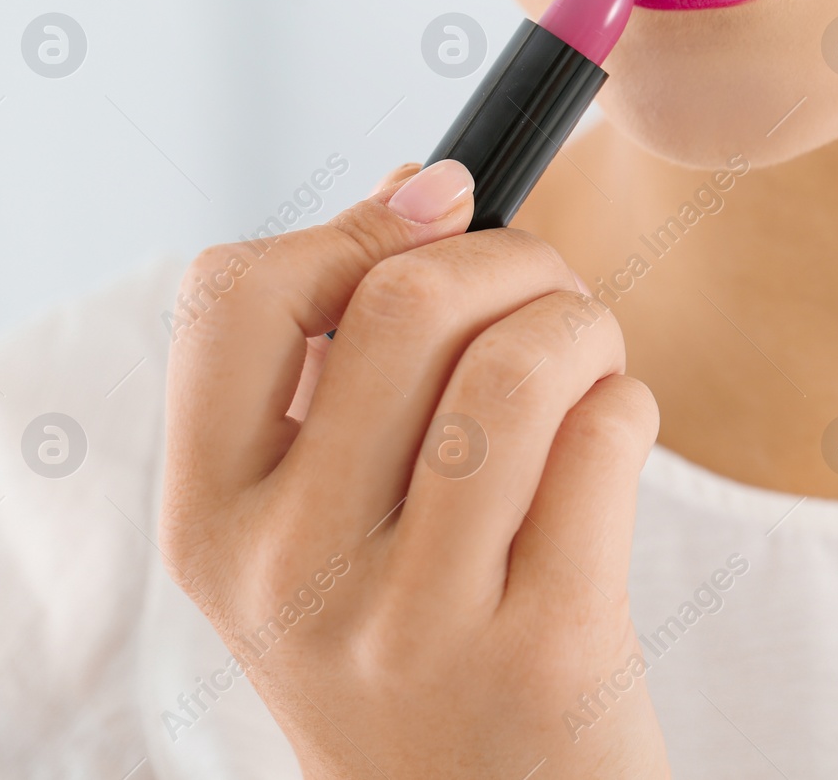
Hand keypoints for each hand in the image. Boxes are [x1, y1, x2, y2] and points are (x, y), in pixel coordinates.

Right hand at [160, 160, 668, 778]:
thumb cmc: (410, 648)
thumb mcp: (320, 531)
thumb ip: (342, 370)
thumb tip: (421, 190)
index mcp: (211, 523)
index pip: (232, 297)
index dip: (350, 225)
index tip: (436, 212)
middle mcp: (292, 574)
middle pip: (405, 305)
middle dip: (510, 258)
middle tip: (546, 293)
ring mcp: (414, 620)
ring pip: (518, 365)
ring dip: (581, 324)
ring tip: (589, 357)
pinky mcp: (546, 647)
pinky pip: (604, 437)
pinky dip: (626, 403)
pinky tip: (612, 436)